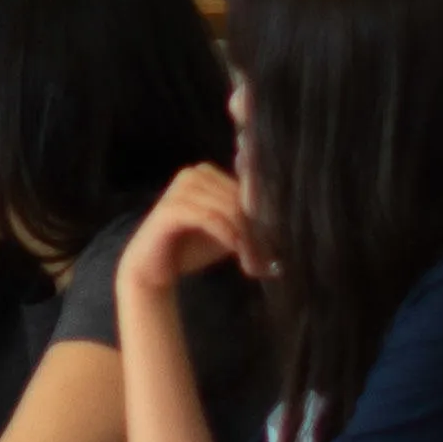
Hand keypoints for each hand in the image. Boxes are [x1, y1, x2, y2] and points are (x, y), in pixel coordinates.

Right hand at [125, 163, 263, 299]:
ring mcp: (180, 188)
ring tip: (252, 261)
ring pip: (229, 208)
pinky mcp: (171, 208)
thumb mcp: (229, 231)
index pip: (248, 188)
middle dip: (256, 231)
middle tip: (264, 260)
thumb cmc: (192, 248)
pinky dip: (226, 235)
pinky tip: (236, 250)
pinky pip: (209, 218)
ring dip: (244, 237)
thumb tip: (288, 226)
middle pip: (241, 199)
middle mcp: (195, 173)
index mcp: (208, 172)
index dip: (264, 215)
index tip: (274, 246)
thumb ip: (251, 223)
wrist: (153, 268)